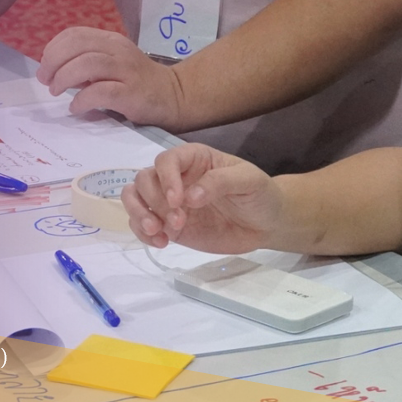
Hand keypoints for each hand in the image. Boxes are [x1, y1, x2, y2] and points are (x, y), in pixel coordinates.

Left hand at [37, 27, 180, 125]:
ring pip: (87, 64)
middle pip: (77, 45)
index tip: (45, 65)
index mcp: (110, 40)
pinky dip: (82, 99)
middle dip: (54, 61)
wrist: (174, 97)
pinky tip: (75, 107)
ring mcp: (126, 70)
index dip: (54, 48)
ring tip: (56, 91)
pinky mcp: (132, 93)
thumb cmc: (137, 81)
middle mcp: (118, 50)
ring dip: (64, 77)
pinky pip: (101, 92)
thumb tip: (54, 71)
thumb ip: (86, 63)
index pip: (75, 34)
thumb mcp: (111, 63)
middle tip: (45, 80)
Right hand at [121, 143, 282, 252]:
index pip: (166, 160)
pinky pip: (142, 224)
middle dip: (154, 201)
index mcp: (192, 159)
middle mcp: (176, 177)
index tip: (177, 201)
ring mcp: (169, 202)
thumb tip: (190, 197)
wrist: (267, 224)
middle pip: (144, 179)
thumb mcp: (248, 180)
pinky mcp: (169, 226)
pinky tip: (161, 243)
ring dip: (139, 214)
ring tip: (158, 233)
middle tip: (178, 222)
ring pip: (135, 198)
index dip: (166, 179)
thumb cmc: (259, 194)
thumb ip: (219, 182)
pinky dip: (142, 233)